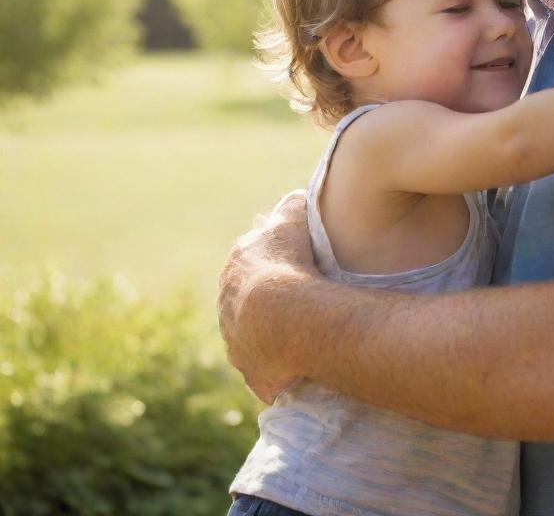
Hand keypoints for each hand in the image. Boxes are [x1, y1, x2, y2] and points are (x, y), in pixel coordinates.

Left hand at [217, 191, 314, 403]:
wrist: (284, 319)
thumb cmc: (291, 264)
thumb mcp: (293, 219)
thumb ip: (292, 204)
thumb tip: (294, 197)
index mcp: (236, 267)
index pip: (254, 259)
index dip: (278, 260)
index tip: (298, 263)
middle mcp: (228, 306)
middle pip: (251, 299)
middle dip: (273, 298)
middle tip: (306, 299)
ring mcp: (238, 343)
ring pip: (256, 335)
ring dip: (276, 334)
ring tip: (308, 331)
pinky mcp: (254, 374)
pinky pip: (270, 369)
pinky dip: (285, 367)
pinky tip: (304, 363)